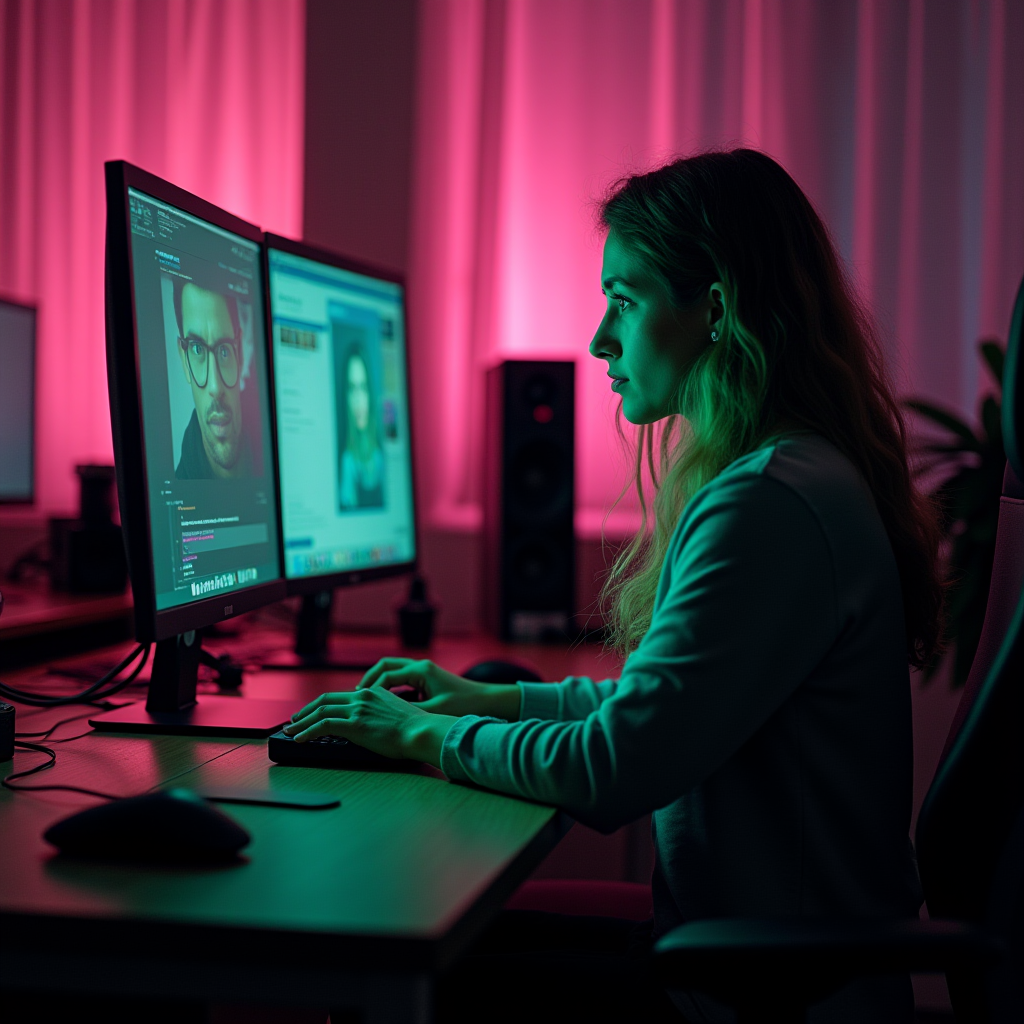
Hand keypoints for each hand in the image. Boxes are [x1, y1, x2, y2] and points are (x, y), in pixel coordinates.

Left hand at [283, 687, 456, 765]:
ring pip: (320, 711)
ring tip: (290, 730)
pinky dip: (307, 731)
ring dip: (302, 722)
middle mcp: (363, 696)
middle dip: (307, 710)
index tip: (315, 712)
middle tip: (295, 719)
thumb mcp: (397, 712)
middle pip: (326, 700)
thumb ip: (381, 713)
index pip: (341, 696)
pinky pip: (323, 726)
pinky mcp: (354, 724)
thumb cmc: (416, 729)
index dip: (324, 704)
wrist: (422, 731)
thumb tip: (373, 725)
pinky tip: (300, 739)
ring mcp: (357, 709)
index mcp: (373, 692)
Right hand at [356, 658, 520, 720]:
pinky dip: (390, 686)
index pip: (386, 676)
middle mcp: (421, 666)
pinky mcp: (428, 679)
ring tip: (366, 697)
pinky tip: (385, 702)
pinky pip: (402, 678)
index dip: (370, 689)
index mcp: (421, 670)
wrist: (489, 701)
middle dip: (370, 678)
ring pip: (394, 670)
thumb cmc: (465, 705)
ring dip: (379, 681)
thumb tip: (386, 719)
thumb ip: (410, 712)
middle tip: (356, 694)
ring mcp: (425, 671)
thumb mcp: (435, 711)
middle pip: (386, 666)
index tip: (359, 702)